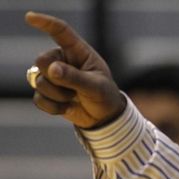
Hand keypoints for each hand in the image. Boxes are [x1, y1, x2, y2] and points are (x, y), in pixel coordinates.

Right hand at [25, 11, 124, 128]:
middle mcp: (61, 60)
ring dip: (58, 95)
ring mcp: (51, 76)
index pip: (61, 32)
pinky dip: (53, 107)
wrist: (103, 116)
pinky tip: (67, 107)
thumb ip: (75, 77)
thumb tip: (52, 69)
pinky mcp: (46, 92)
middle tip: (76, 88)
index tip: (31, 18)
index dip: (45, 23)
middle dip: (56, 78)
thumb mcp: (96, 87)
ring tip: (75, 97)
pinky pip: (39, 98)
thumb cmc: (104, 96)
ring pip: (39, 81)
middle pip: (42, 60)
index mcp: (78, 52)